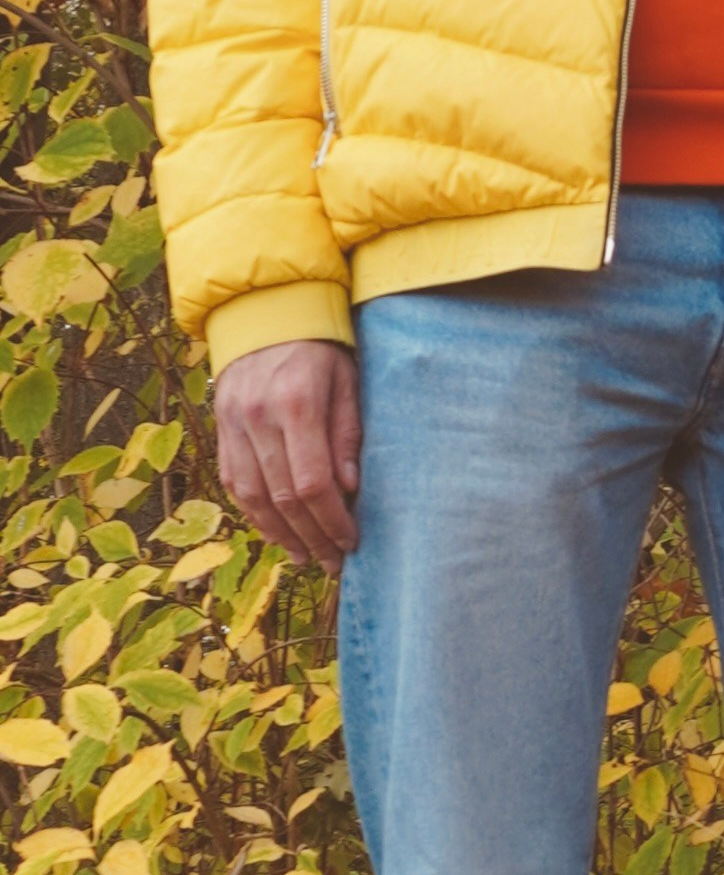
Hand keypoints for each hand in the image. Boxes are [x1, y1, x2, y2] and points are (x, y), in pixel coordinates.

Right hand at [215, 340, 361, 566]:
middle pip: (282, 496)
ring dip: (281, 534)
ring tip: (306, 556)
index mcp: (296, 403)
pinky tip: (276, 532)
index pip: (311, 482)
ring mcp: (232, 424)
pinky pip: (234, 481)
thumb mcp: (348, 379)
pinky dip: (254, 513)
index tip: (351, 541)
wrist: (266, 312)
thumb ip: (348, 432)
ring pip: (253, 496)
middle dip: (311, 536)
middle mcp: (257, 417)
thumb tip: (349, 489)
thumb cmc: (321, 347)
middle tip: (333, 562)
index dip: (332, 519)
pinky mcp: (221, 428)